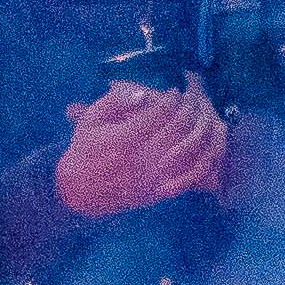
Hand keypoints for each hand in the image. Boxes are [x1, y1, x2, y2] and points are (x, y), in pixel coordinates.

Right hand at [53, 82, 228, 218]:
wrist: (78, 190)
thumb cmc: (85, 149)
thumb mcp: (91, 119)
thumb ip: (115, 102)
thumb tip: (144, 93)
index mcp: (125, 138)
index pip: (159, 113)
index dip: (171, 99)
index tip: (175, 91)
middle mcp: (142, 158)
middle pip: (178, 128)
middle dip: (189, 110)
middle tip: (191, 101)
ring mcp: (153, 178)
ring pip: (188, 151)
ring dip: (200, 131)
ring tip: (201, 119)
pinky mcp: (159, 193)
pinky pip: (189, 178)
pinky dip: (202, 162)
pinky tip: (206, 148)